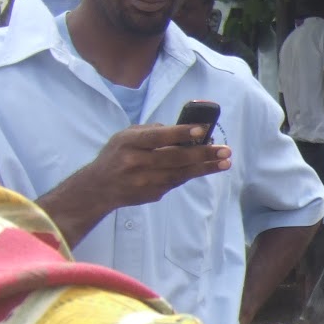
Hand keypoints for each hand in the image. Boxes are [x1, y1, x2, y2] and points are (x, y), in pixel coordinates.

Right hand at [83, 124, 228, 205]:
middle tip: (225, 150)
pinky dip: (191, 174)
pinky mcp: (151, 194)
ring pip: (180, 174)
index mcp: (128, 143)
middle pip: (174, 158)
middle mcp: (135, 162)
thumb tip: (183, 131)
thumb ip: (152, 131)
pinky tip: (206, 168)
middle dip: (202, 154)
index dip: (181, 133)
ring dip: (205, 168)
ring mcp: (144, 181)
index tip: (203, 130)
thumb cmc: (116, 155)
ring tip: (225, 162)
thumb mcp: (125, 136)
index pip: (158, 137)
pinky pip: (175, 183)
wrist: (98, 188)